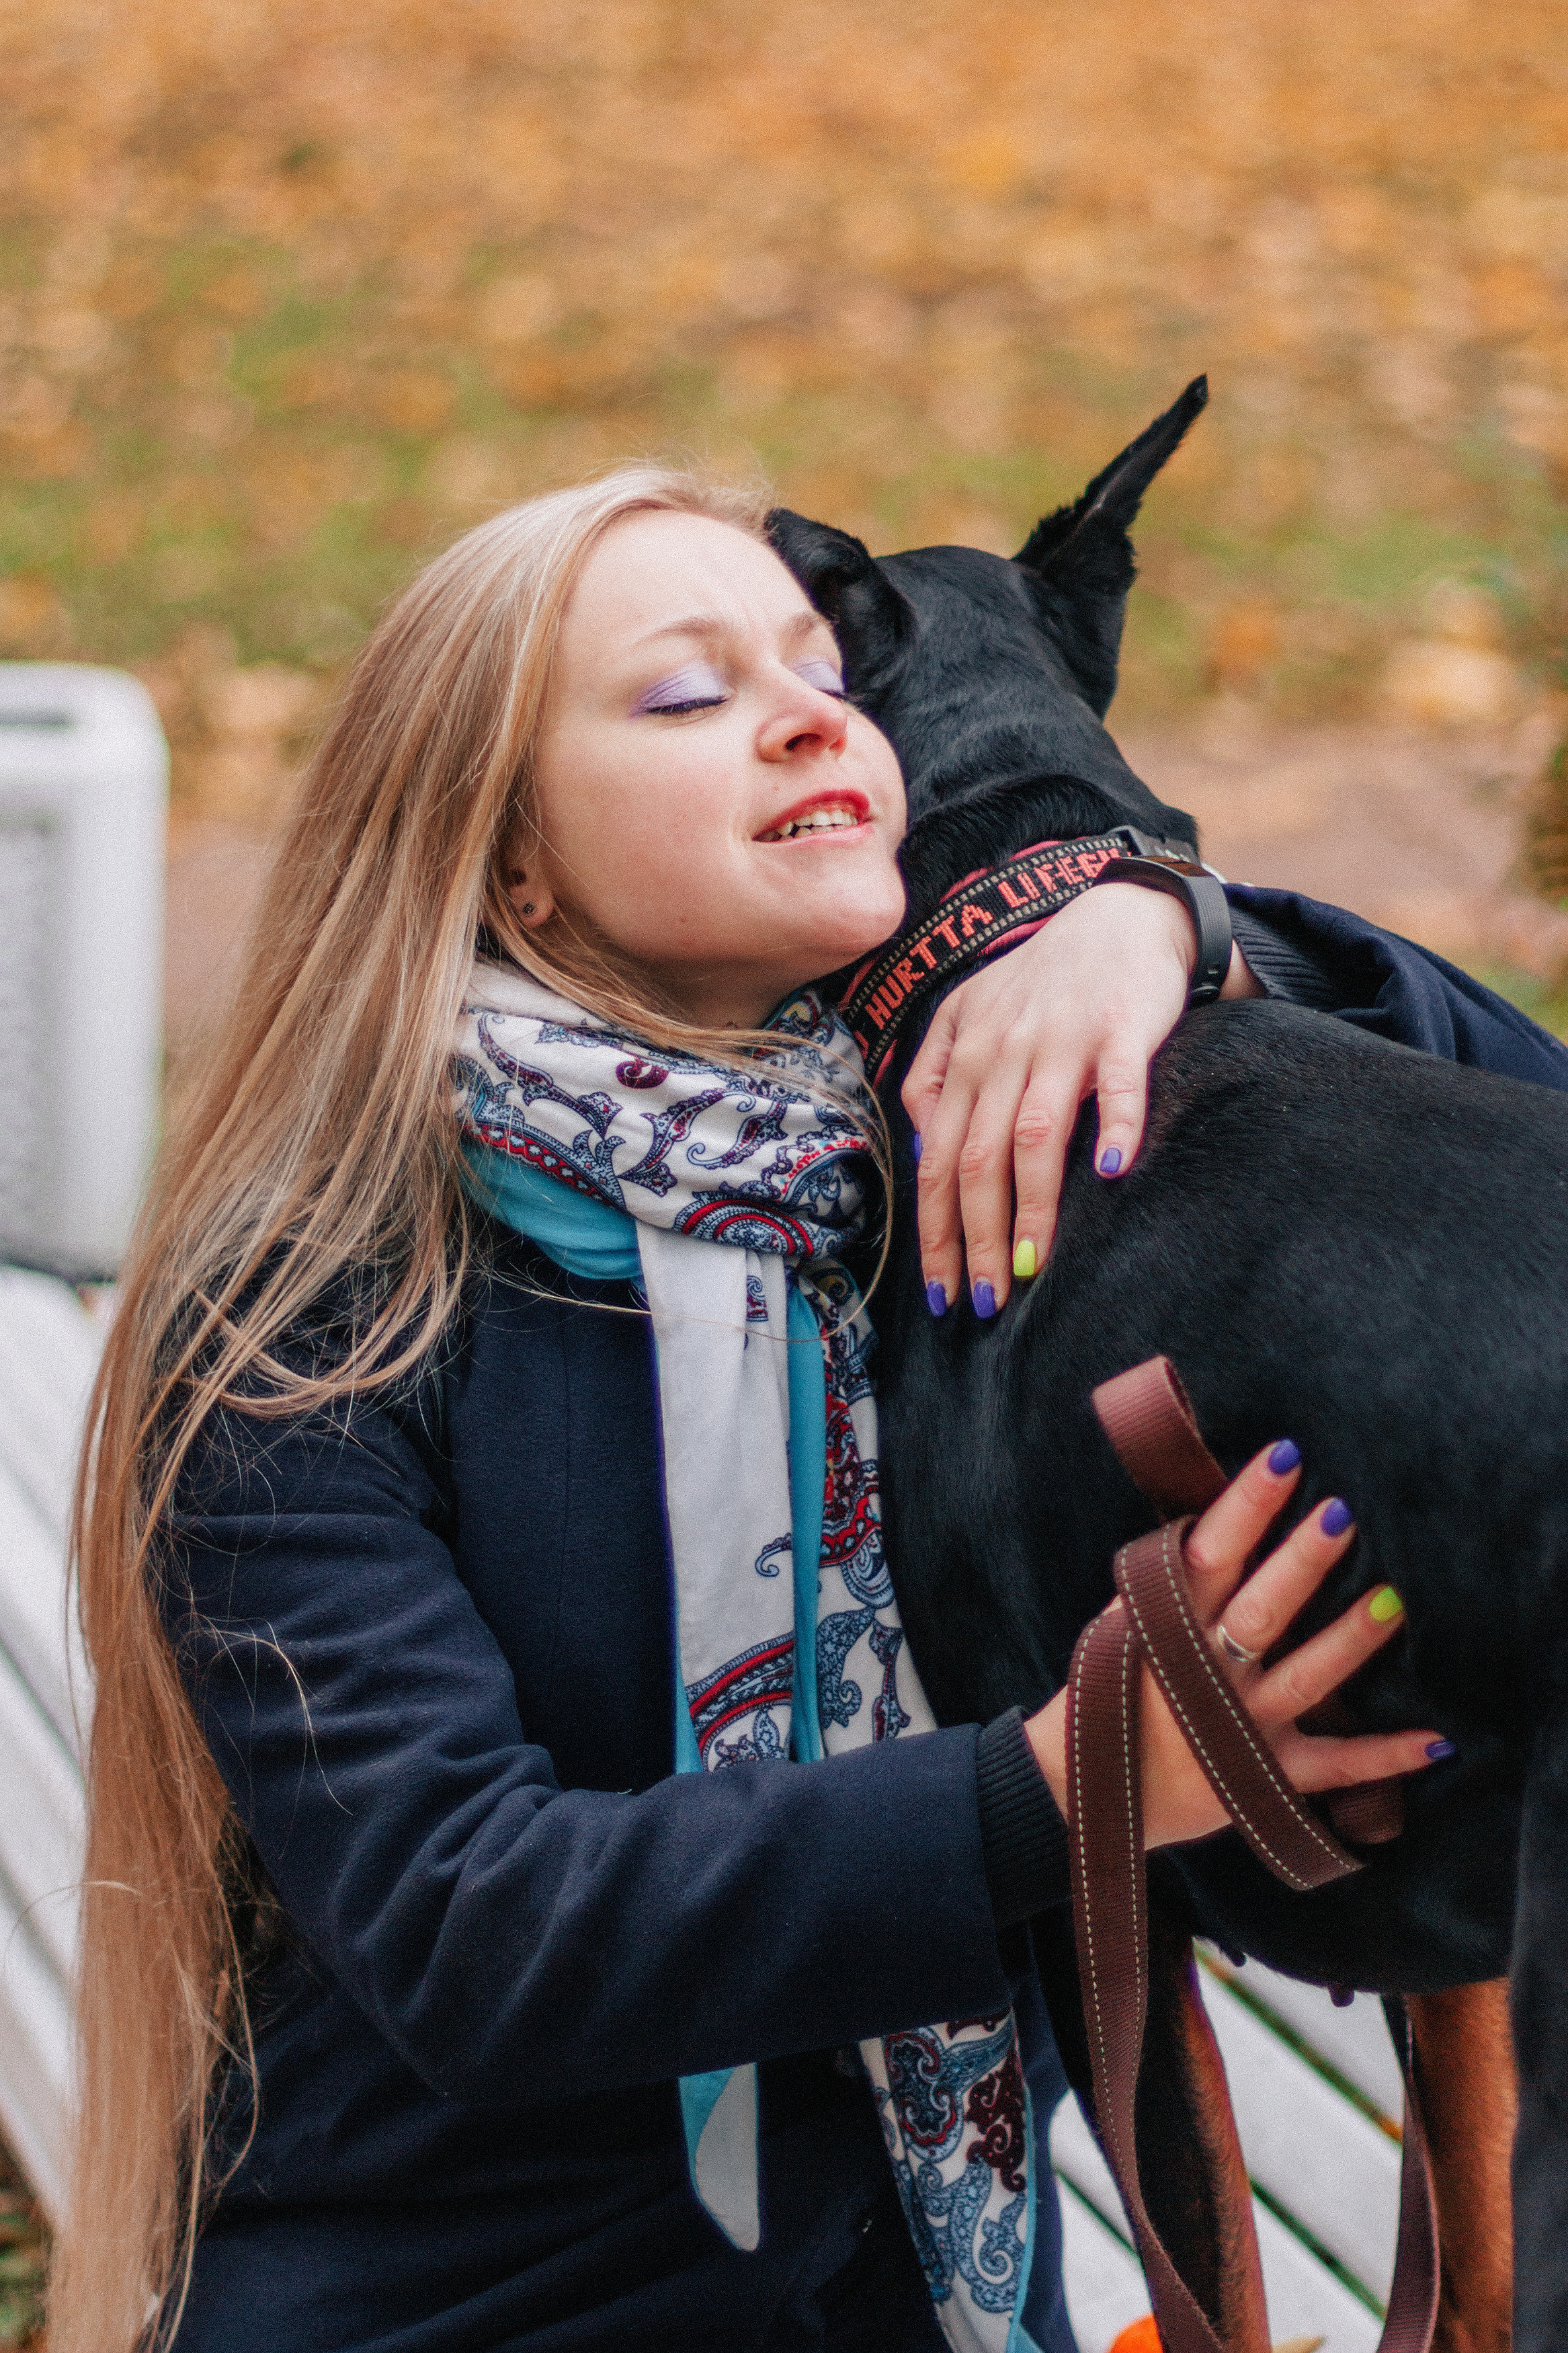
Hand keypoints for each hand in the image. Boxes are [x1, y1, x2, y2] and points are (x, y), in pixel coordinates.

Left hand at [901, 881, 1261, 1317]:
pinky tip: (1110, 1172)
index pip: (937, 1157)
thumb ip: (936, 1075)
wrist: (1122, 918)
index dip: (936, 1229)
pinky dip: (1113, 1125)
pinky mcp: (1122, 1028)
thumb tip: (921, 1143)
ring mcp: (1063, 1039)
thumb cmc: (1044, 982)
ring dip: (1031, 1208)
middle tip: (985, 1300)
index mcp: (964, 1057)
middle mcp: (1003, 1050)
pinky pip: (1116, 1082)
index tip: (942, 1291)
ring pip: (1034, 1135)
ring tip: (1031, 1268)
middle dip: (976, 1238)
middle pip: (977, 1159)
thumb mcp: (970, 1015)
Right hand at [1024, 1440, 1446, 1848]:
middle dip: (1302, 1562)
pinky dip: (1384, 1756)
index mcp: (1168, 1625)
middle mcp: (1207, 1672)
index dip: (1246, 1506)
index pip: (1210, 1552)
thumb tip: (1222, 1513)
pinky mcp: (1267, 1775)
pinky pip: (1334, 1766)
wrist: (1091, 1791)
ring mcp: (1240, 1726)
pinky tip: (1435, 1739)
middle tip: (1343, 1515)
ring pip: (1305, 1679)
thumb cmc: (1115, 1691)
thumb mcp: (1125, 1625)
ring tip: (1392, 1602)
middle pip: (1261, 1609)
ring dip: (1350, 1641)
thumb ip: (1171, 1581)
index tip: (1285, 1456)